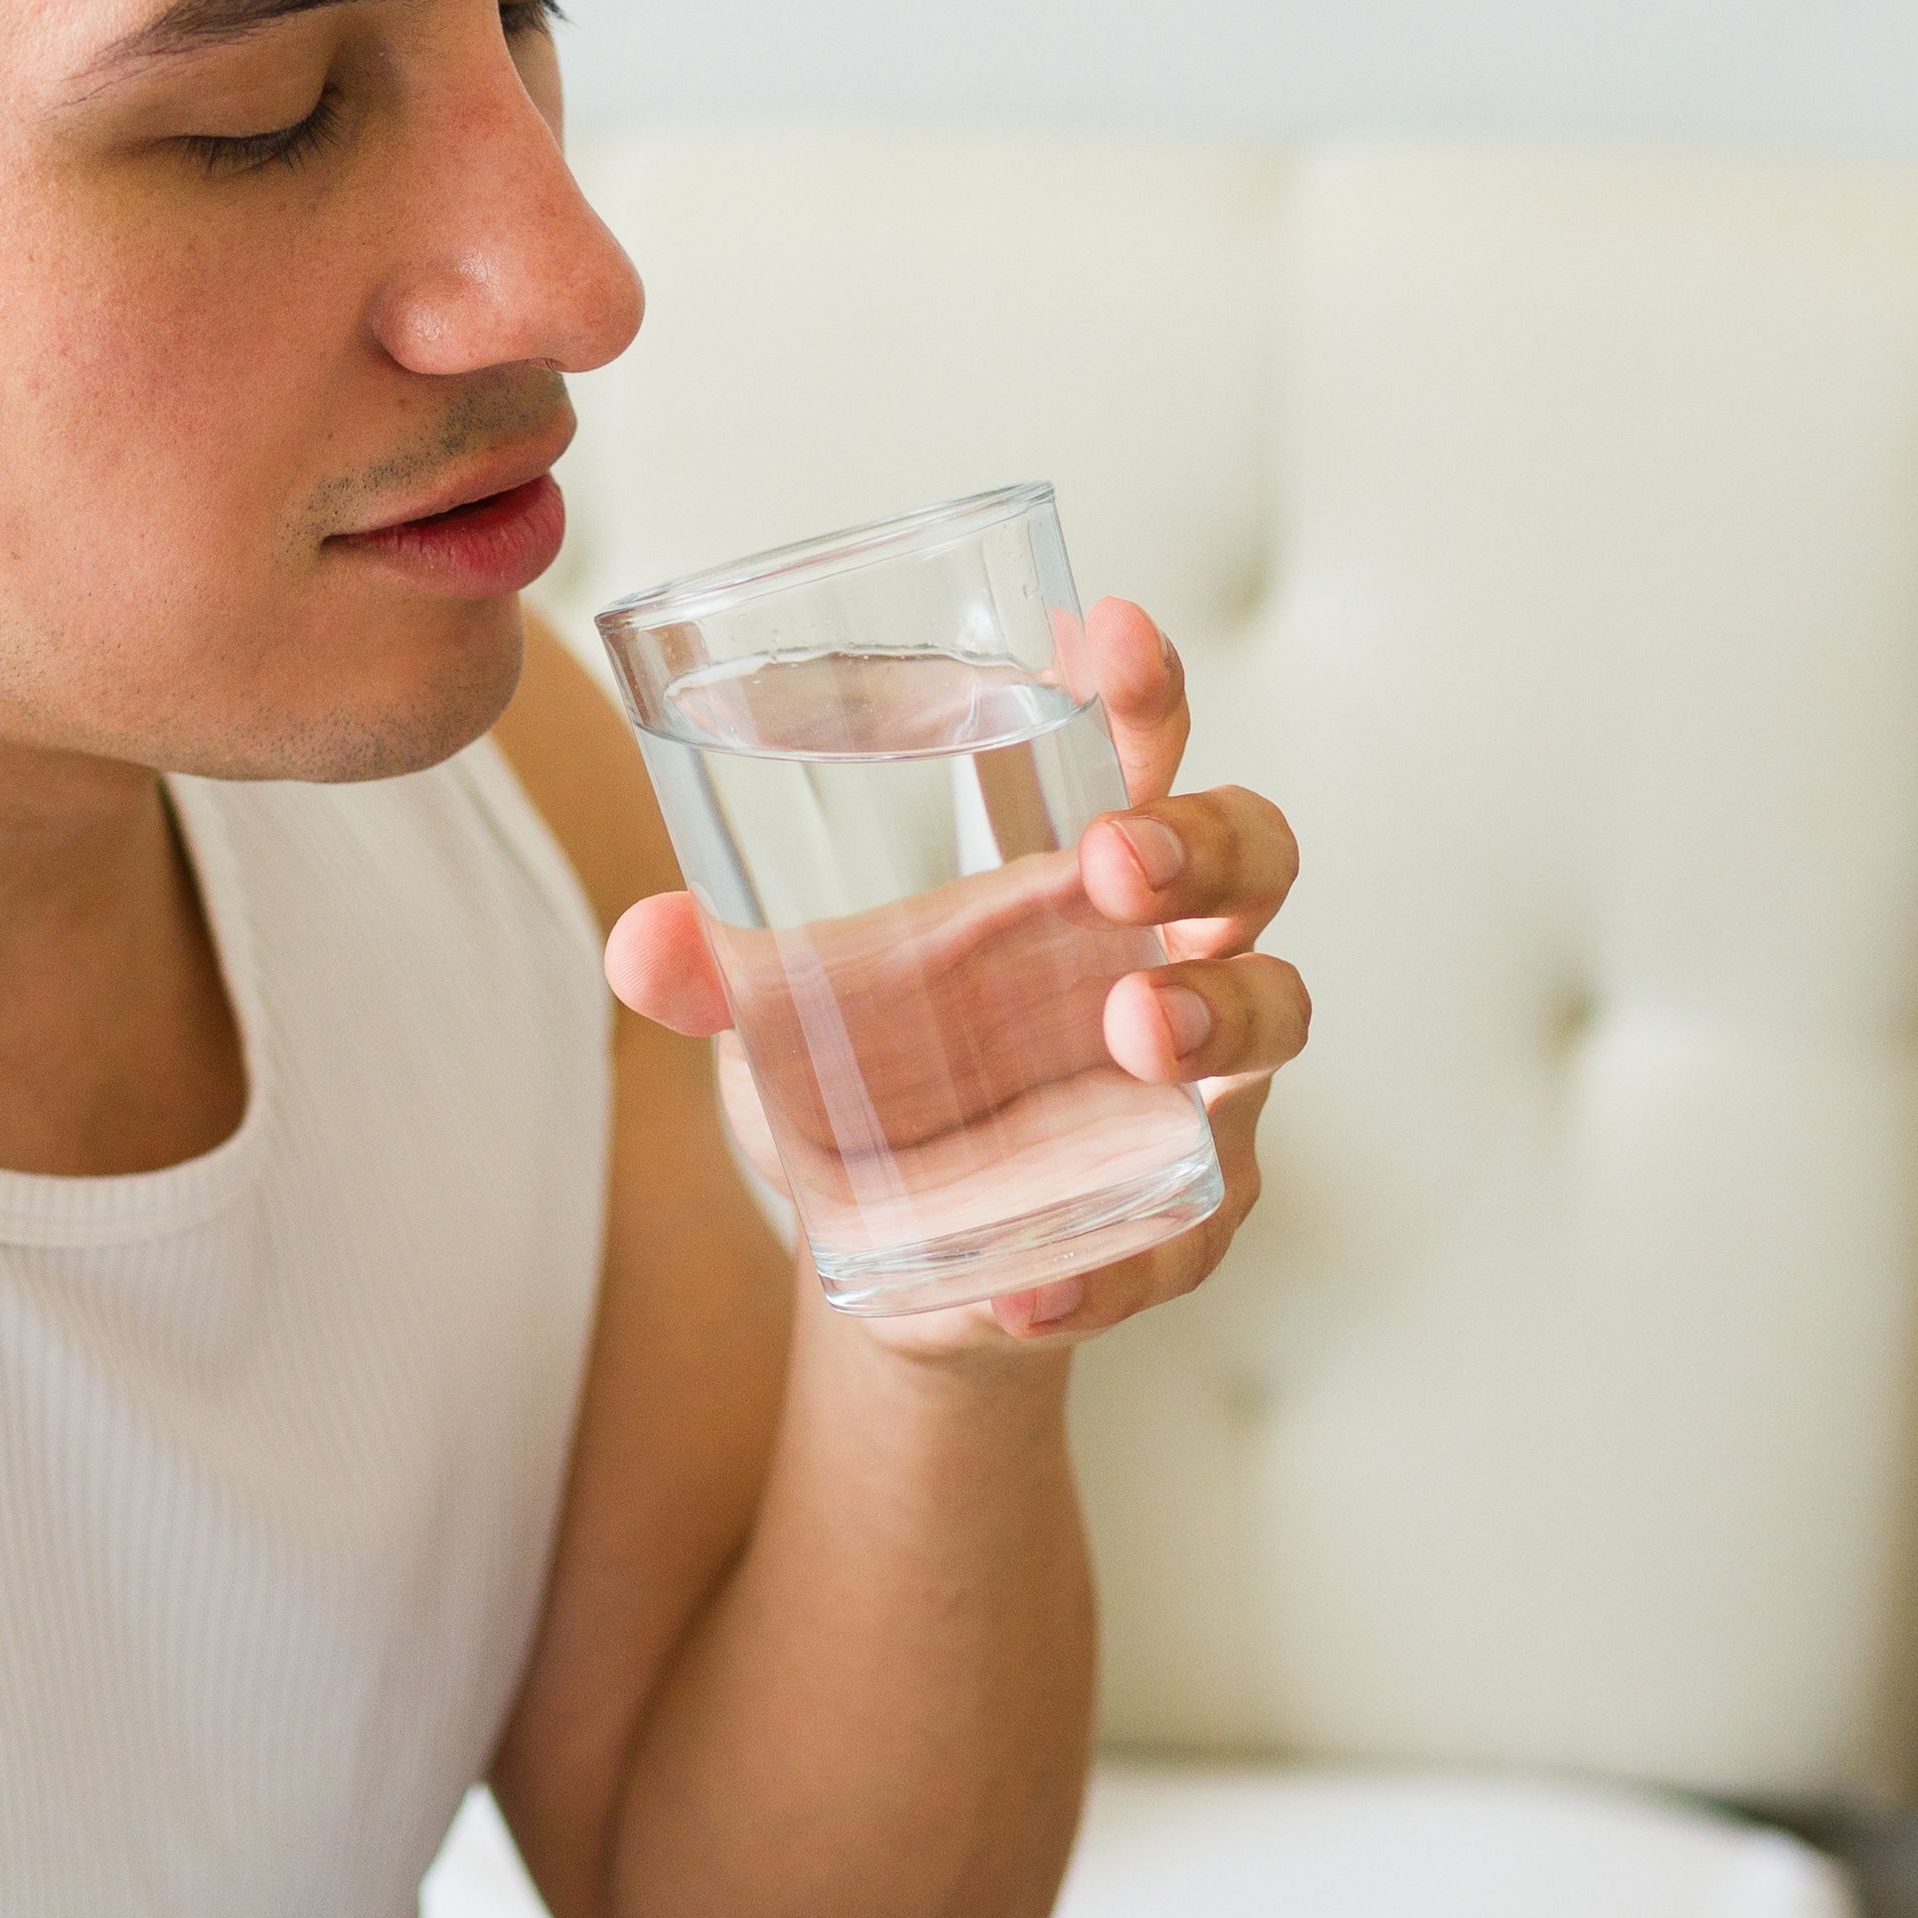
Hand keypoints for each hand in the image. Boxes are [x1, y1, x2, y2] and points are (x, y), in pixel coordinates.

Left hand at [601, 596, 1302, 1354]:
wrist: (898, 1271)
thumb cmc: (880, 1086)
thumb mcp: (790, 1022)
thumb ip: (715, 978)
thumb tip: (643, 945)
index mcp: (1078, 877)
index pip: (1140, 753)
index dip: (1140, 689)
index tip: (1104, 630)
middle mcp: (1164, 958)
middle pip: (1254, 858)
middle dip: (1205, 842)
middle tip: (1116, 859)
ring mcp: (1196, 1089)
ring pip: (1275, 1017)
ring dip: (1214, 1013)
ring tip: (1132, 1032)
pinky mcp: (1184, 1219)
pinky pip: (1185, 1234)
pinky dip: (1114, 1262)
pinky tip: (1035, 1287)